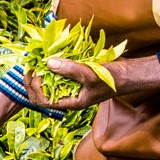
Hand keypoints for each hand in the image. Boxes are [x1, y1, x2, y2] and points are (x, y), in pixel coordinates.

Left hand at [24, 54, 159, 111]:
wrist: (130, 74)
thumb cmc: (113, 79)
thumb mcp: (91, 74)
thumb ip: (70, 69)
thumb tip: (48, 62)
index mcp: (70, 103)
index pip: (43, 101)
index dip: (34, 87)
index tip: (33, 71)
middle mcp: (68, 97)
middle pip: (41, 93)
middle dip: (32, 80)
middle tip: (30, 63)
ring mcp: (71, 88)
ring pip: (48, 83)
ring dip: (40, 72)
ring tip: (36, 58)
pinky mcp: (75, 78)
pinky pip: (57, 74)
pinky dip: (51, 66)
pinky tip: (48, 56)